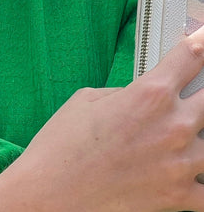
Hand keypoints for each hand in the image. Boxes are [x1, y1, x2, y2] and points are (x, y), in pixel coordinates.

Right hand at [0, 28, 203, 211]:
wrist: (50, 192)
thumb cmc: (63, 144)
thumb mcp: (87, 100)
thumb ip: (125, 94)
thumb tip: (140, 97)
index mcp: (148, 95)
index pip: (190, 58)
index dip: (201, 43)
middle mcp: (173, 126)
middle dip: (202, 91)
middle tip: (187, 96)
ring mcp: (182, 164)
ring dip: (198, 135)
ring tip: (175, 136)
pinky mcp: (180, 198)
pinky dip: (203, 179)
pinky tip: (193, 172)